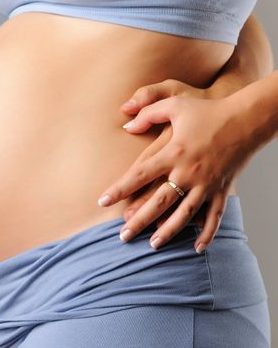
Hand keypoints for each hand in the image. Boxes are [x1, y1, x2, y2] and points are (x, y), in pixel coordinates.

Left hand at [109, 80, 210, 235]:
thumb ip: (148, 112)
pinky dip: (207, 233)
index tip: (102, 201)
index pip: (139, 174)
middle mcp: (188, 171)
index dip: (119, 188)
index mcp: (173, 152)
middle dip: (140, 220)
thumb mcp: (175, 103)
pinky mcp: (222, 189)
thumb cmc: (207, 110)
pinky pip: (214, 216)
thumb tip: (126, 125)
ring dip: (169, 231)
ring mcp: (207, 183)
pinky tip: (196, 247)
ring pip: (184, 214)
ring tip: (153, 245)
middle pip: (159, 201)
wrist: (247, 118)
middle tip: (123, 237)